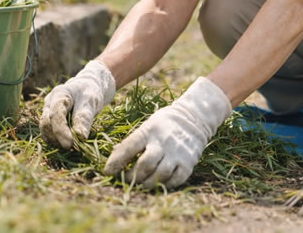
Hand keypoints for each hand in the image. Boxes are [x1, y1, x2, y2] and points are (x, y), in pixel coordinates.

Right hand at [39, 60, 115, 148]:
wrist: (87, 88)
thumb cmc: (89, 93)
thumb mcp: (90, 103)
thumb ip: (84, 118)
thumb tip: (80, 137)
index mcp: (59, 94)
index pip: (55, 114)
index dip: (61, 130)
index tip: (70, 144)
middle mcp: (49, 102)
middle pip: (47, 123)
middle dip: (58, 137)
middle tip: (73, 147)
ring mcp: (47, 110)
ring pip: (45, 129)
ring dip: (56, 140)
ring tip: (72, 145)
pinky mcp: (49, 119)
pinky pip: (48, 132)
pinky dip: (56, 140)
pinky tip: (67, 143)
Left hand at [104, 77, 231, 188]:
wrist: (194, 118)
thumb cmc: (164, 124)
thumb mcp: (148, 126)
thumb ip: (134, 141)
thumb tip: (114, 160)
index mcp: (150, 129)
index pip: (130, 146)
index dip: (117, 160)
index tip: (108, 171)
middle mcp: (164, 141)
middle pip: (145, 164)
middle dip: (132, 176)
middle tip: (125, 179)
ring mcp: (177, 153)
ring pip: (159, 175)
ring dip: (146, 183)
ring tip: (139, 184)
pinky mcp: (188, 163)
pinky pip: (174, 180)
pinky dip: (163, 184)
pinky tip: (157, 183)